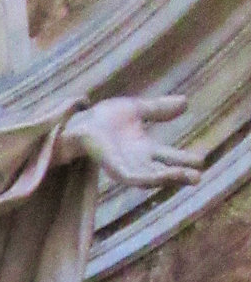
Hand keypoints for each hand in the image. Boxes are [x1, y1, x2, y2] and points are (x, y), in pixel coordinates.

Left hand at [60, 96, 202, 188]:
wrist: (80, 121)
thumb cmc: (104, 118)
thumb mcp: (136, 109)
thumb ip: (159, 108)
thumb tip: (186, 102)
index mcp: (145, 149)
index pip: (170, 157)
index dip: (185, 159)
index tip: (202, 160)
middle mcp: (139, 162)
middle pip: (165, 172)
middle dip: (182, 175)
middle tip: (199, 176)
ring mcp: (128, 167)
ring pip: (154, 178)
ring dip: (171, 178)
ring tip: (189, 176)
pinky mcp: (116, 171)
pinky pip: (136, 178)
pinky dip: (150, 179)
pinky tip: (163, 177)